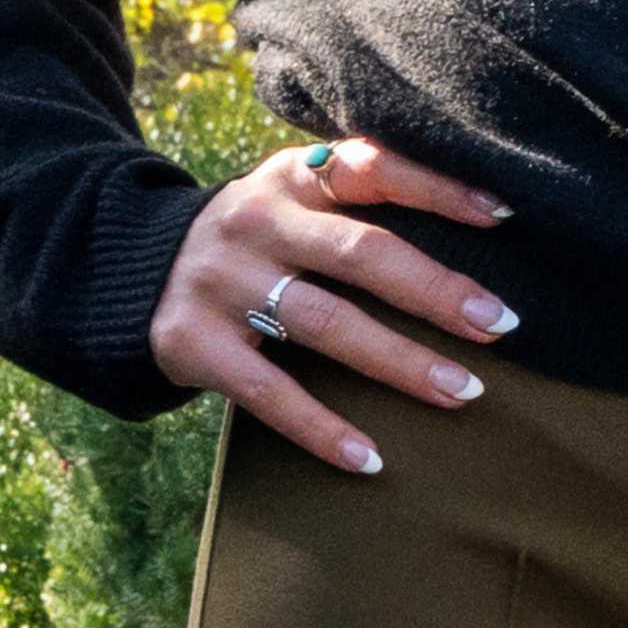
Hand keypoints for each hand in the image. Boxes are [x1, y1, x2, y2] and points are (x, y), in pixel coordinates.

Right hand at [147, 134, 518, 471]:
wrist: (126, 268)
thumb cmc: (253, 242)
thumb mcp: (290, 201)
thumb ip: (355, 206)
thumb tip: (479, 230)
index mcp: (291, 178)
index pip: (370, 167)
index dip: (435, 187)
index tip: (502, 216)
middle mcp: (258, 221)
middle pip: (359, 253)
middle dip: (435, 290)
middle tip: (498, 326)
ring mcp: (224, 281)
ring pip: (325, 324)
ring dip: (398, 362)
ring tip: (461, 393)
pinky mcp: (196, 341)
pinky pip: (269, 393)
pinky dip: (322, 430)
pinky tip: (370, 460)